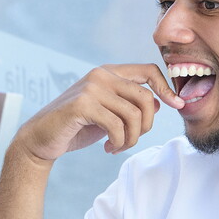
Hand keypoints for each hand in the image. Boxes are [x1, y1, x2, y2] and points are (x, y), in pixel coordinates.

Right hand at [14, 64, 184, 163]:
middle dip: (146, 126)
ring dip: (130, 139)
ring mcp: (91, 88)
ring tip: (117, 146)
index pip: (149, 70)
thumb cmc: (76, 127)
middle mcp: (100, 75)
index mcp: (108, 73)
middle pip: (145, 97)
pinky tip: (107, 148)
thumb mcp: (108, 114)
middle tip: (131, 141)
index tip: (177, 106)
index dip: (166, 88)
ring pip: (134, 115)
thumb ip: (130, 105)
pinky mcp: (82, 104)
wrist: (40, 139)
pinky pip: (117, 126)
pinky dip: (117, 143)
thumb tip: (159, 102)